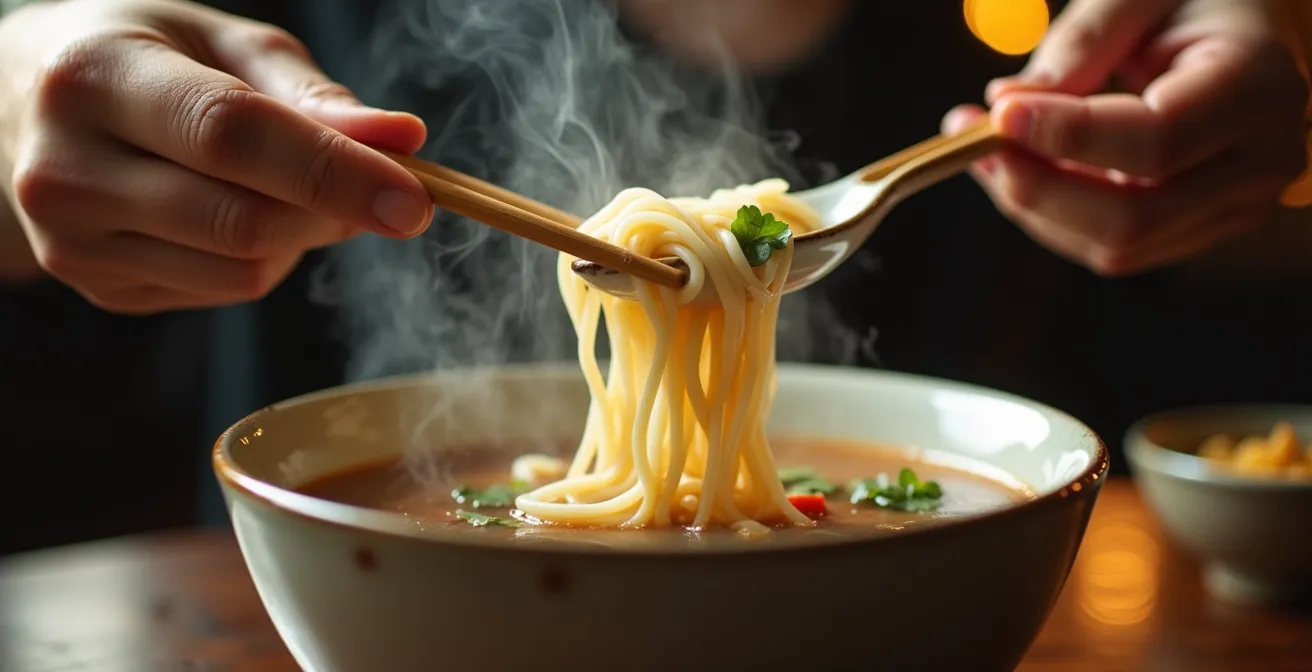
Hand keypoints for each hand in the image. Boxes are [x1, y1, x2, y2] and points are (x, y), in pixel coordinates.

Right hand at [0, 0, 433, 312]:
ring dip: (303, 236)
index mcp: (96, 78)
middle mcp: (66, 167)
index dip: (334, 172)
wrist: (19, 108)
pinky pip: (223, 291)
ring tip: (283, 184)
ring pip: (244, 270)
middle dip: (335, 210)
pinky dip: (262, 258)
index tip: (415, 199)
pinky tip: (233, 212)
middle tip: (378, 186)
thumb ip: (311, 94)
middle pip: (244, 221)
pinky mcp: (97, 287)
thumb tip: (402, 141)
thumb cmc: (142, 59)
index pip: (231, 136)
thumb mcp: (221, 43)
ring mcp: (73, 241)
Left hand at [944, 0, 1308, 275]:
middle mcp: (1260, 161)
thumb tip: (1011, 103)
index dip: (1068, 136)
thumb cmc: (1193, 4)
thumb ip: (1084, 40)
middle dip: (1035, 187)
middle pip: (1132, 216)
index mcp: (1259, 88)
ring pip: (1113, 245)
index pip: (1155, 140)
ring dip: (1032, 204)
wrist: (1244, 38)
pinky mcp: (1196, 230)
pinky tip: (1020, 167)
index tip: (999, 114)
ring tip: (982, 147)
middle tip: (970, 140)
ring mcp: (1234, 207)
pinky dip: (1052, 214)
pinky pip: (1111, 247)